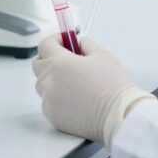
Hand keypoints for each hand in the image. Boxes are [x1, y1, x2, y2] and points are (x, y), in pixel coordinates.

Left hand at [32, 34, 154, 146]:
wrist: (119, 116)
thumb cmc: (113, 85)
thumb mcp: (102, 55)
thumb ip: (86, 44)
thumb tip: (79, 43)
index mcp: (59, 63)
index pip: (44, 45)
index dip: (55, 40)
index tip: (65, 41)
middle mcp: (49, 81)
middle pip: (39, 64)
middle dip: (50, 59)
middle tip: (68, 60)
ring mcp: (49, 101)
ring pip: (43, 85)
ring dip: (53, 79)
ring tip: (73, 82)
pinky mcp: (52, 116)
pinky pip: (48, 102)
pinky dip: (56, 98)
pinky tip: (74, 99)